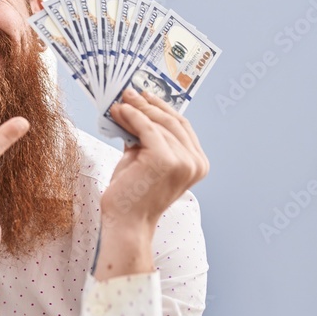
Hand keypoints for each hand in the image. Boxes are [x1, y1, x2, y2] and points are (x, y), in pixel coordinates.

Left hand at [95, 89, 208, 278]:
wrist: (125, 222)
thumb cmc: (132, 195)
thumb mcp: (143, 160)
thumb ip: (146, 139)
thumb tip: (134, 110)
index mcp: (197, 163)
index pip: (182, 127)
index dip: (163, 108)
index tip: (146, 96)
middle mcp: (195, 162)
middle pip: (173, 121)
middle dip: (149, 104)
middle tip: (130, 93)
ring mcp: (183, 161)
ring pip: (158, 123)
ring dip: (137, 109)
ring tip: (119, 102)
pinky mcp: (165, 159)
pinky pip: (147, 128)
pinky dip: (132, 116)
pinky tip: (120, 111)